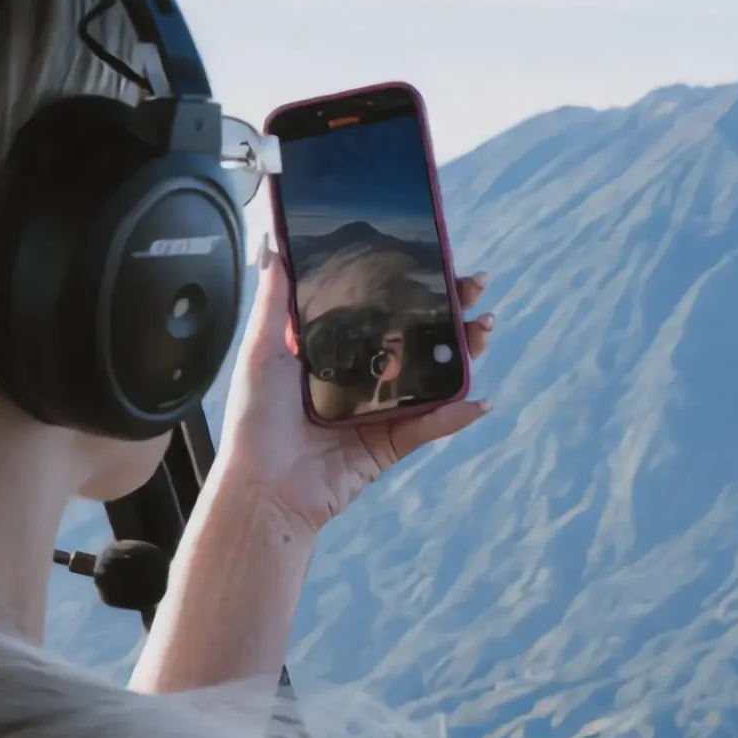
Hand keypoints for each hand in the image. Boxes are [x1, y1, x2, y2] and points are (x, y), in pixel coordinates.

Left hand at [212, 254, 494, 534]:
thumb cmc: (255, 422)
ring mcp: (378, 412)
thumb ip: (274, 303)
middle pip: (414, 338)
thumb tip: (273, 248)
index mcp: (330, 352)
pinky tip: (478, 399)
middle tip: (474, 287)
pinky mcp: (388, 445)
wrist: (263, 489)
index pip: (378, 311)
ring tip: (482, 331)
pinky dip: (454, 415)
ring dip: (462, 354)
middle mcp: (358, 378)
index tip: (435, 262)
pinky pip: (428, 426)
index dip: (408, 287)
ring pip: (430, 377)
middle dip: (449, 312)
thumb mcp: (262, 352)